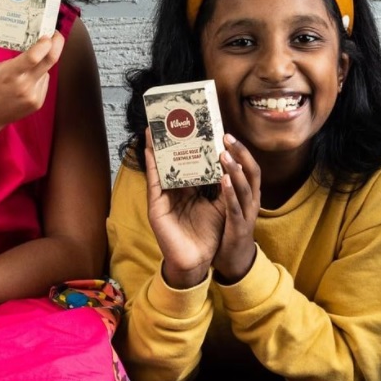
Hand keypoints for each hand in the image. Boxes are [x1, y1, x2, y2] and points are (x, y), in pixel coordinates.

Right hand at [0, 32, 64, 135]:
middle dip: (57, 43)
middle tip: (56, 33)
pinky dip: (38, 75)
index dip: (46, 43)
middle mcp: (24, 86)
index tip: (49, 32)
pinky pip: (44, 81)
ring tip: (27, 62)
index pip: (33, 56)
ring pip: (46, 70)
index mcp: (8, 74)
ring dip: (42, 62)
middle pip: (51, 60)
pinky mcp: (38, 103)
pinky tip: (24, 79)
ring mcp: (33, 96)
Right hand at [144, 130, 225, 288]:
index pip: (192, 162)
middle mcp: (176, 190)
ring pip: (161, 166)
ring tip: (154, 125)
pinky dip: (151, 163)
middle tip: (173, 117)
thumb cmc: (208, 236)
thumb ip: (223, 186)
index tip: (197, 125)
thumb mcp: (220, 205)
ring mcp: (165, 196)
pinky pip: (154, 180)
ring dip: (157, 146)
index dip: (194, 146)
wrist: (198, 262)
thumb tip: (231, 163)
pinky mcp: (157, 205)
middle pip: (174, 161)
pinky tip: (149, 148)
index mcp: (191, 190)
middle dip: (174, 141)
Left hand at [212, 135, 259, 283]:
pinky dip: (230, 193)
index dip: (241, 151)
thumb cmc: (229, 228)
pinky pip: (235, 208)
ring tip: (225, 154)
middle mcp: (252, 201)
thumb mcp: (228, 203)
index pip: (249, 167)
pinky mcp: (239, 227)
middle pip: (252, 171)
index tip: (228, 135)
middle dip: (241, 153)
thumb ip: (223, 186)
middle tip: (227, 137)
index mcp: (249, 193)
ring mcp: (247, 214)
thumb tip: (208, 163)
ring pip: (246, 187)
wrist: (234, 261)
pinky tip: (223, 180)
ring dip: (236, 169)